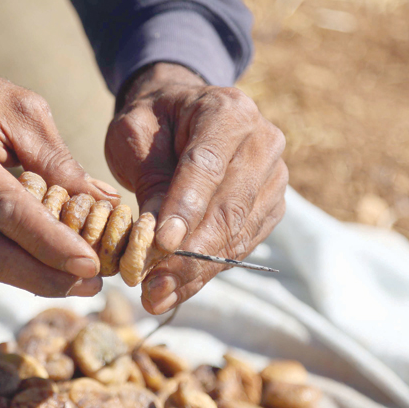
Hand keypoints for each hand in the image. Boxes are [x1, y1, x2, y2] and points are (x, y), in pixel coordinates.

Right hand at [0, 44, 119, 296]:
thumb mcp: (20, 111)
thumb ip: (57, 160)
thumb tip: (104, 203)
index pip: (4, 208)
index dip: (48, 242)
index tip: (90, 264)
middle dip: (42, 275)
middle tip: (91, 287)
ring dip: (30, 278)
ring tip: (78, 284)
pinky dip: (11, 266)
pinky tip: (46, 269)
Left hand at [105, 63, 287, 313]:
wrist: (181, 115)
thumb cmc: (154, 122)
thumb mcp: (135, 134)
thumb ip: (150, 177)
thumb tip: (160, 238)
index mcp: (229, 112)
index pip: (208, 165)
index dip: (186, 207)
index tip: (161, 242)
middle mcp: (263, 143)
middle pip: (230, 207)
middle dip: (190, 253)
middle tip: (152, 284)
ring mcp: (273, 179)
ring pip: (237, 234)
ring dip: (196, 271)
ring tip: (156, 296)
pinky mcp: (270, 209)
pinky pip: (240, 246)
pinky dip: (205, 272)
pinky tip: (174, 291)